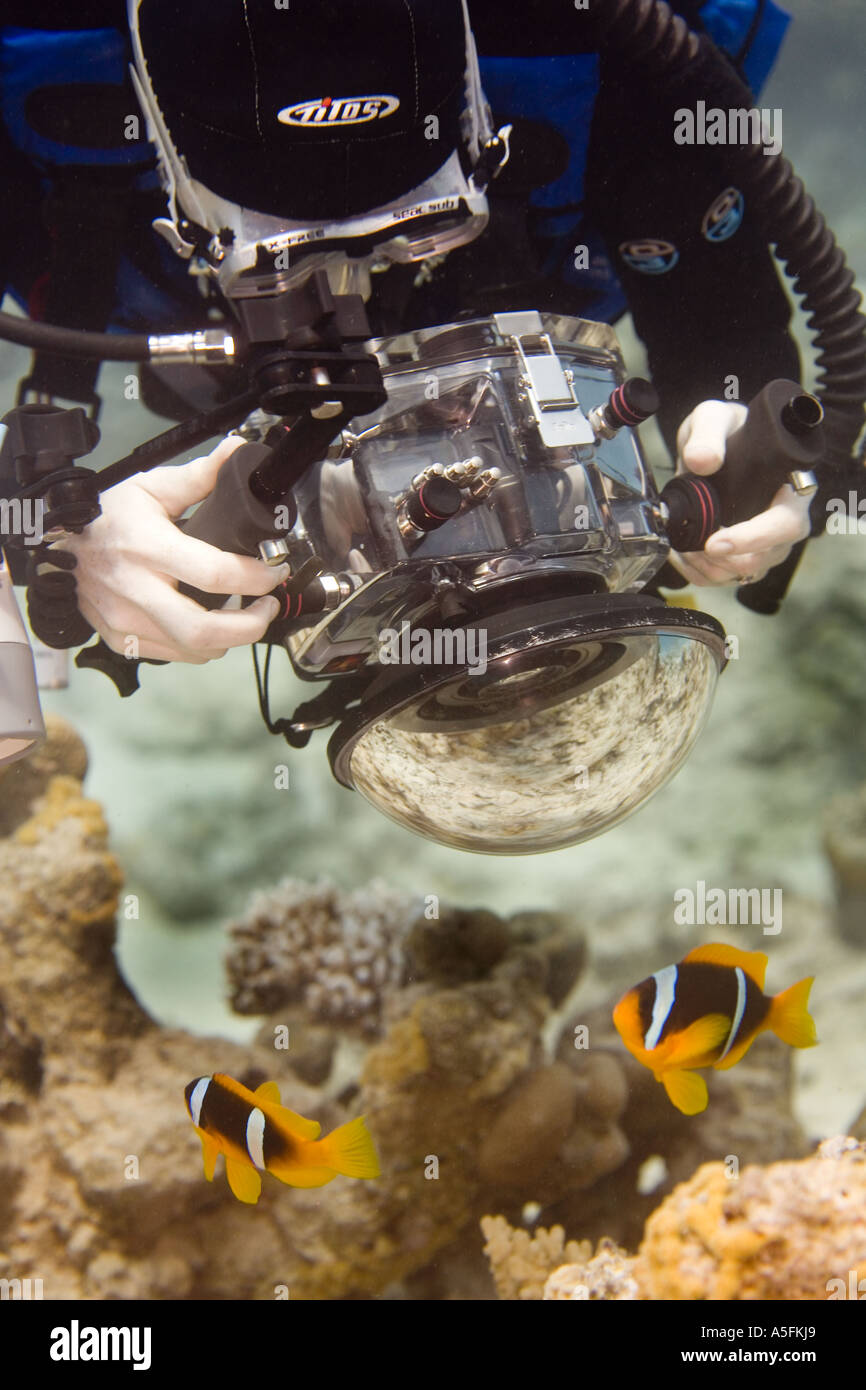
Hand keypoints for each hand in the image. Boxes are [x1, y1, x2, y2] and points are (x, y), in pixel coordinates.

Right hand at [52, 436, 289, 661]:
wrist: (55, 545)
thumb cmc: (106, 517)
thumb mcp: (150, 487)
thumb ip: (199, 476)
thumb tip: (236, 450)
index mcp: (148, 547)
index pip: (216, 574)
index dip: (257, 578)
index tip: (273, 572)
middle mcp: (135, 589)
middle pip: (205, 630)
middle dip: (251, 626)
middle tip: (267, 607)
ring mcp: (125, 620)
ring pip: (193, 650)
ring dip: (231, 639)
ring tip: (245, 616)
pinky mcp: (120, 639)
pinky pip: (173, 655)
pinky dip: (201, 646)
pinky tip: (211, 626)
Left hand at [667, 400, 811, 586]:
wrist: (718, 446)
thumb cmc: (728, 432)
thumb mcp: (715, 417)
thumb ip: (709, 432)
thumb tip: (701, 460)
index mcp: (792, 489)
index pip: (784, 525)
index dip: (751, 539)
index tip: (715, 542)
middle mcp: (786, 521)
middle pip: (763, 559)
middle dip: (721, 559)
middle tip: (689, 545)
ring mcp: (768, 543)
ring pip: (742, 574)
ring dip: (707, 568)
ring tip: (682, 545)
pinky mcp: (746, 556)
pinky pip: (725, 579)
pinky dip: (698, 573)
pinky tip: (682, 553)